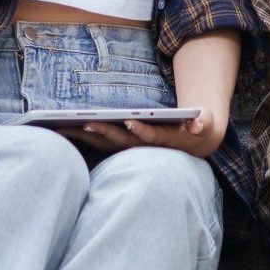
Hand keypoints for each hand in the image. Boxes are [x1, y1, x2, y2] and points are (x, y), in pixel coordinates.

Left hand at [63, 106, 225, 160]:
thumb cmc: (197, 127)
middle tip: (86, 123)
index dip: (141, 130)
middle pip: (122, 141)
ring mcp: (132, 147)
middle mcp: (145, 148)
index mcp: (164, 140)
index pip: (151, 137)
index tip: (130, 121)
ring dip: (87, 137)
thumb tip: (198, 124)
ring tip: (65, 128)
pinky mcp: (122, 144)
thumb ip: (202, 122)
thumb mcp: (204, 123)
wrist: (192, 141)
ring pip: (107, 143)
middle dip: (105, 133)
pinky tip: (65, 129)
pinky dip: (83, 136)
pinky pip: (100, 142)